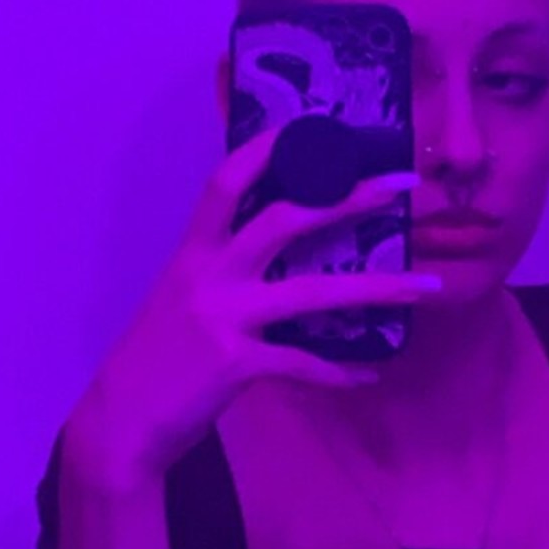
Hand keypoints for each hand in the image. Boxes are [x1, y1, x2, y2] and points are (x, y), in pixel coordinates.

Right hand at [64, 126, 433, 488]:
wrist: (123, 422)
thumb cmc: (153, 362)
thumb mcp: (178, 302)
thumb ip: (218, 276)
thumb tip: (271, 260)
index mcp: (192, 255)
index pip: (226, 183)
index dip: (265, 149)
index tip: (307, 125)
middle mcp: (209, 276)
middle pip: (285, 220)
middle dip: (347, 198)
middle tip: (400, 184)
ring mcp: (224, 318)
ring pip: (314, 292)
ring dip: (376, 288)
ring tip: (425, 287)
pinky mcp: (237, 363)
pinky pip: (303, 363)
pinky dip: (338, 372)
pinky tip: (367, 374)